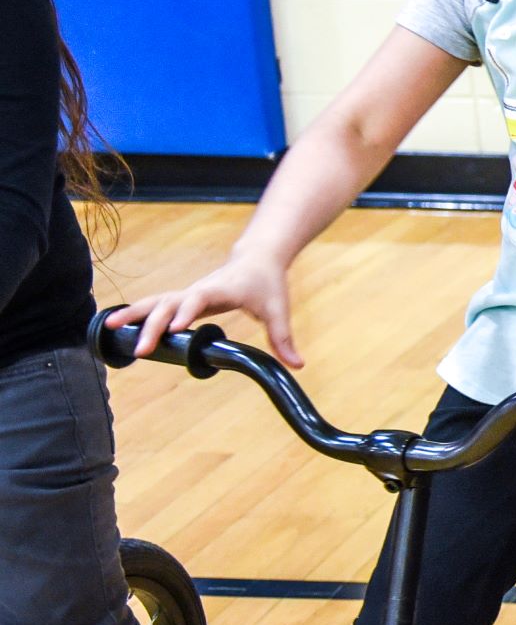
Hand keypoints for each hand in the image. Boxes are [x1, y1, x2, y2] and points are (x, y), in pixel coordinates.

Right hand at [111, 251, 302, 366]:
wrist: (256, 258)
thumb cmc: (267, 283)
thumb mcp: (278, 311)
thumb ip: (284, 339)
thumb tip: (298, 365)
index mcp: (219, 290)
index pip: (198, 299)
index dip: (187, 312)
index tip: (177, 328)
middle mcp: (198, 290)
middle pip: (169, 304)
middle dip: (153, 325)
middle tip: (140, 349)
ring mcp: (188, 294)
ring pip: (156, 302)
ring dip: (134, 314)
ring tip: (108, 327)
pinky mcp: (183, 298)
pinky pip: (157, 305)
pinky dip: (138, 313)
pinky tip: (116, 325)